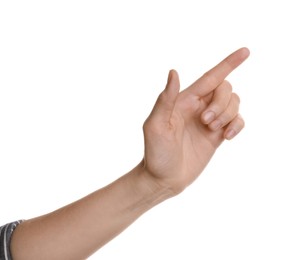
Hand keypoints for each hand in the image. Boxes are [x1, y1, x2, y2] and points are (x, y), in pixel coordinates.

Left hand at [142, 48, 249, 194]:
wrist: (164, 178)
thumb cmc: (156, 152)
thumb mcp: (156, 125)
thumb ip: (166, 99)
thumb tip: (173, 72)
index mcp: (184, 100)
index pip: (210, 77)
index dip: (228, 63)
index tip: (246, 51)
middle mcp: (198, 106)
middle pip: (225, 89)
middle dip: (221, 103)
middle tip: (206, 121)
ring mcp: (209, 120)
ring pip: (233, 103)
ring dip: (228, 115)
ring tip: (212, 130)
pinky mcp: (216, 135)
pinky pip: (237, 121)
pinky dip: (237, 125)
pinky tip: (226, 137)